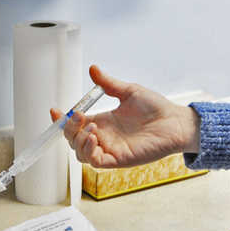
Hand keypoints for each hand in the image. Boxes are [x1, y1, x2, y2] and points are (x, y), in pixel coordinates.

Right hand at [50, 65, 199, 167]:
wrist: (175, 121)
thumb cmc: (156, 108)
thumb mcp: (129, 91)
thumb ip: (109, 83)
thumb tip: (93, 69)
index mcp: (103, 121)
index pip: (75, 125)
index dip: (62, 120)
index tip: (54, 111)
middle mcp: (104, 137)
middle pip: (73, 140)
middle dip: (68, 130)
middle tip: (78, 116)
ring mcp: (110, 149)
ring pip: (80, 154)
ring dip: (78, 141)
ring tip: (90, 128)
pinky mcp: (118, 159)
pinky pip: (96, 162)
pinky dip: (89, 151)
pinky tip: (95, 138)